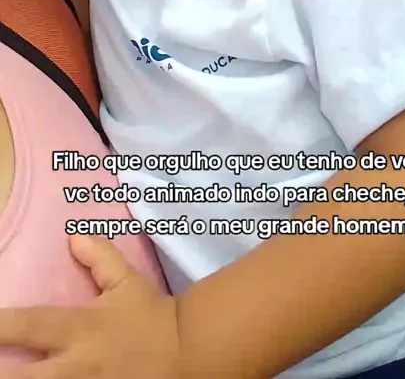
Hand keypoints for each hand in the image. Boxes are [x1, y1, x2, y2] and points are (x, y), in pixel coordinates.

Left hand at [0, 236, 179, 378]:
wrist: (188, 352)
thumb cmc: (151, 316)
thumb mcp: (127, 282)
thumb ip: (100, 258)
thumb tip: (74, 237)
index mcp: (82, 328)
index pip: (32, 324)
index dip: (2, 325)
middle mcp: (78, 365)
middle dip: (6, 374)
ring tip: (6, 377)